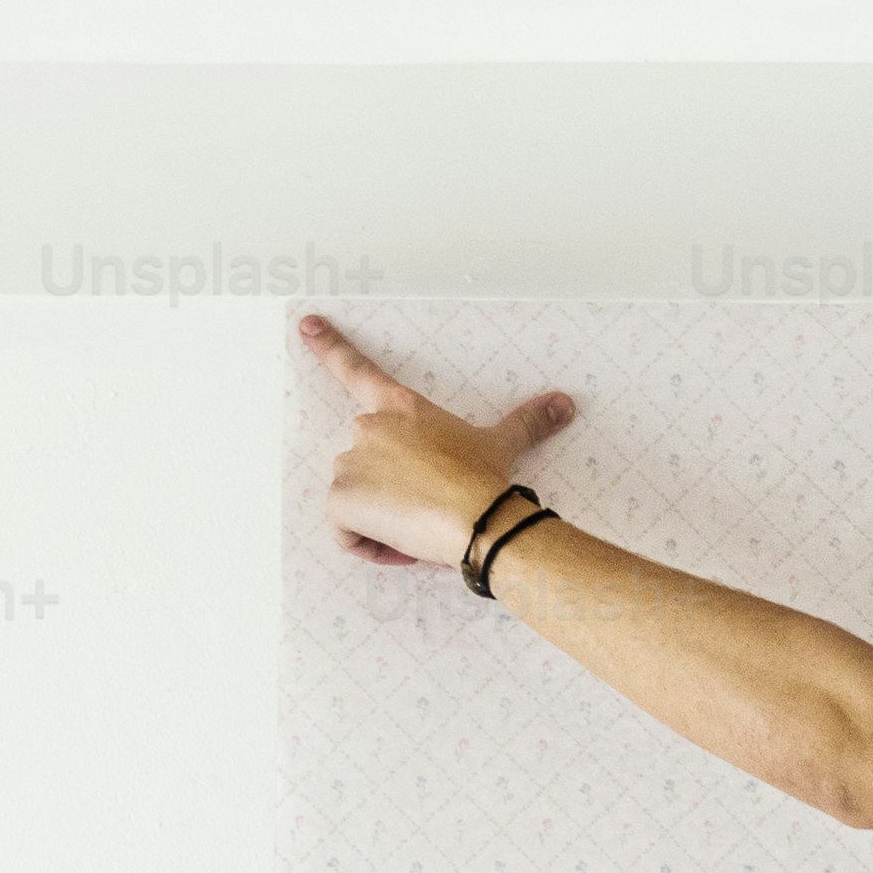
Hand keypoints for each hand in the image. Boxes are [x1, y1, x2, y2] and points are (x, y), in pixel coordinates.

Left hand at [301, 315, 576, 567]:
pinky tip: (404, 546)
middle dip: (392, 492)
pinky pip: (345, 533)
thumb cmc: (487, 480)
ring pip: (357, 504)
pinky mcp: (339, 500)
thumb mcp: (504, 445)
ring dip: (384, 522)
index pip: (357, 370)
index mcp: (401, 408)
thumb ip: (527, 422)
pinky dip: (369, 547)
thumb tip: (566, 404)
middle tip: (431, 507)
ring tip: (423, 528)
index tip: (306, 324)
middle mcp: (367, 428)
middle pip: (365, 464)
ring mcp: (349, 463)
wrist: (479, 519)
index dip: (329, 346)